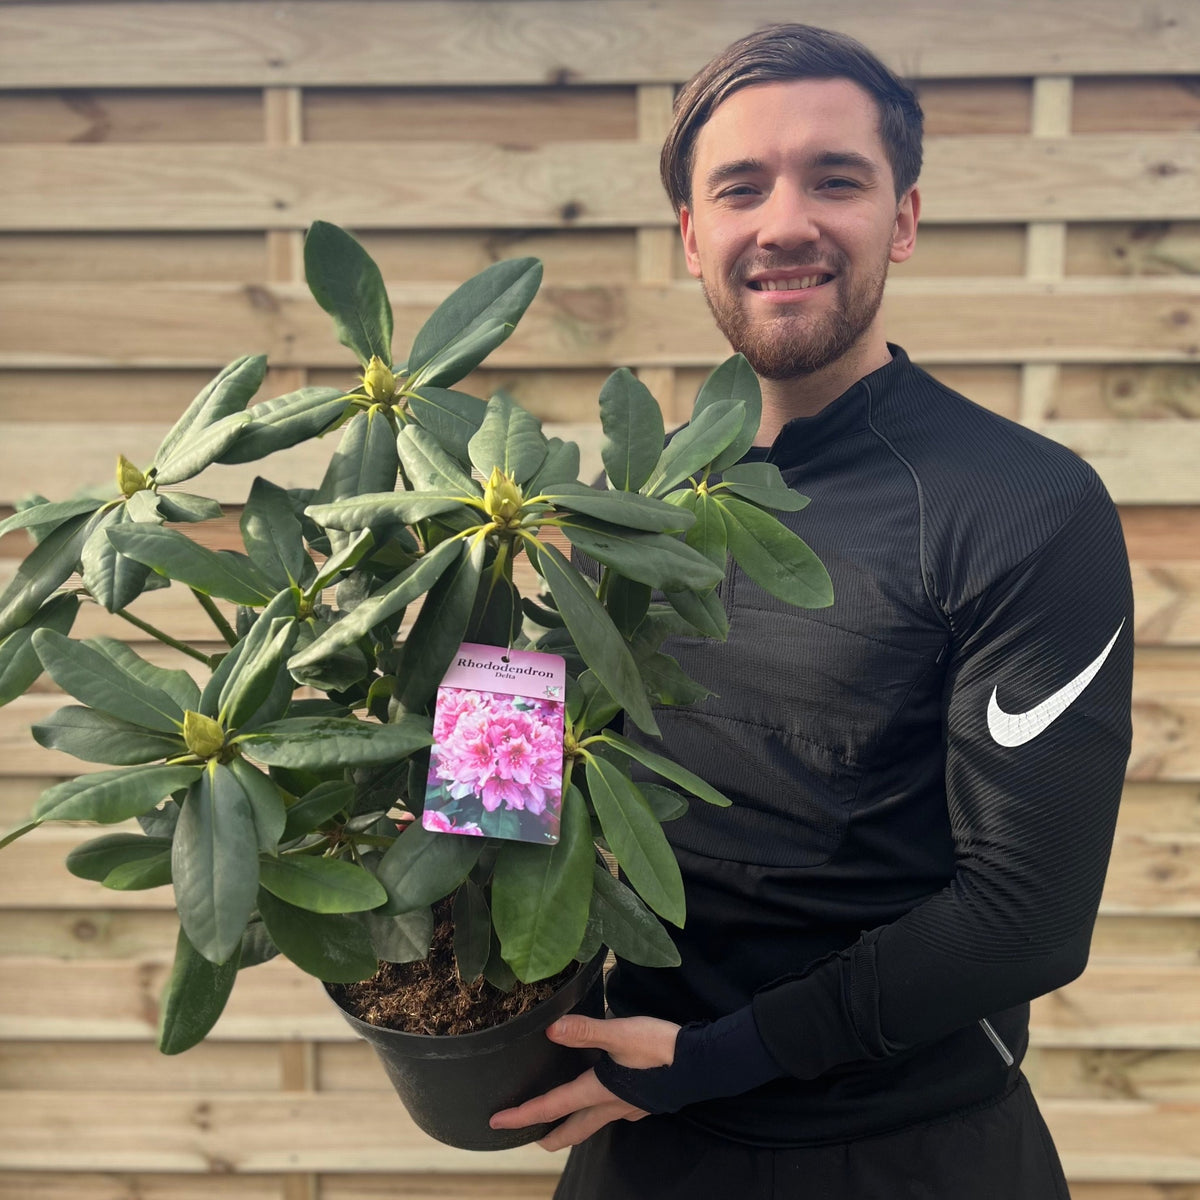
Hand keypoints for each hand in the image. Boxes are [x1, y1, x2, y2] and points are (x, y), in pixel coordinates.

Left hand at [489, 1013, 680, 1150]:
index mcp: (599, 1091)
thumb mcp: (622, 1033)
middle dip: (549, 1136)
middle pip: (573, 1129)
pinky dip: (597, 1111)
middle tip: (530, 1139)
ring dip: (573, 1125)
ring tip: (562, 1119)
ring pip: (594, 1123)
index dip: (524, 1115)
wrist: (705, 1062)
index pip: (553, 1107)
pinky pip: (613, 1112)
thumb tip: (550, 1029)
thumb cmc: (661, 1049)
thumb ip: (586, 1031)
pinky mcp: (646, 1100)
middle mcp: (612, 1106)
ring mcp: (630, 1106)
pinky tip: (604, 1097)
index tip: (497, 1123)